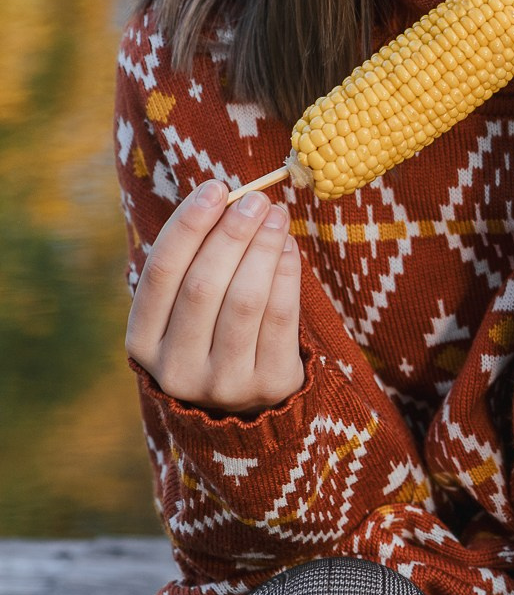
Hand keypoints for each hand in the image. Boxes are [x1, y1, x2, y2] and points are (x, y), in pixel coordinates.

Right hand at [126, 181, 303, 413]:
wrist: (246, 406)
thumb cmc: (212, 336)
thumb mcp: (186, 311)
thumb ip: (195, 263)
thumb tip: (228, 198)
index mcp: (142, 343)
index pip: (161, 273)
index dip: (188, 227)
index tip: (216, 188)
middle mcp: (175, 368)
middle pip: (203, 285)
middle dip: (231, 234)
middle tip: (256, 199)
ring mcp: (222, 382)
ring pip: (245, 300)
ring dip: (263, 248)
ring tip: (276, 216)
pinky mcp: (267, 384)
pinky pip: (281, 317)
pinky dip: (287, 275)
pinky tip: (289, 247)